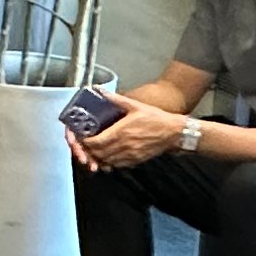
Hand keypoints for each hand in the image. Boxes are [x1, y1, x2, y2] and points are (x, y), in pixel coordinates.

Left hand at [77, 103, 191, 172]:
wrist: (173, 132)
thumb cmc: (156, 118)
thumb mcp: (135, 105)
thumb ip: (116, 99)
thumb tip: (100, 90)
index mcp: (120, 132)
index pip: (95, 143)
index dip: (85, 142)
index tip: (82, 137)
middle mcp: (123, 146)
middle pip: (98, 154)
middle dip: (88, 151)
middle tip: (84, 144)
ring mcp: (129, 155)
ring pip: (106, 161)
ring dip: (97, 157)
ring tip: (93, 150)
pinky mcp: (135, 161)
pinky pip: (116, 165)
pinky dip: (108, 162)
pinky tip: (107, 156)